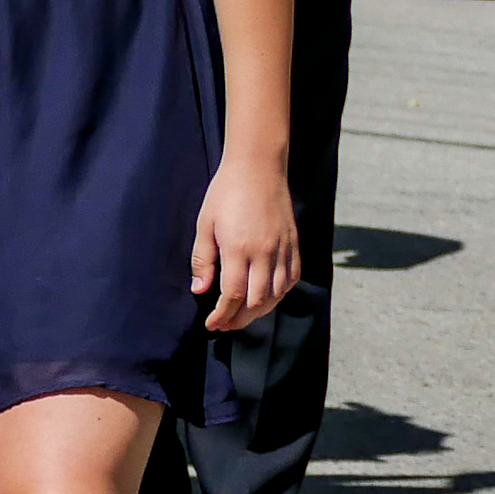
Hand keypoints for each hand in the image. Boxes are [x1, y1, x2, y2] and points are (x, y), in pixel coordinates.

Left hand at [193, 155, 304, 333]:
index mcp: (239, 249)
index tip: (211, 325)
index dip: (222, 315)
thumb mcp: (205, 224)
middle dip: (240, 319)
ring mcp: (284, 249)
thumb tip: (200, 291)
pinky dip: (279, 294)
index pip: (233, 296)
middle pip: (257, 302)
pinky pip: (292, 279)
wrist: (258, 168)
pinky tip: (266, 298)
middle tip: (224, 324)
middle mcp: (265, 253)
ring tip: (242, 316)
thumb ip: (203, 260)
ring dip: (260, 311)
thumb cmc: (225, 193)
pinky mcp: (294, 244)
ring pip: (277, 294)